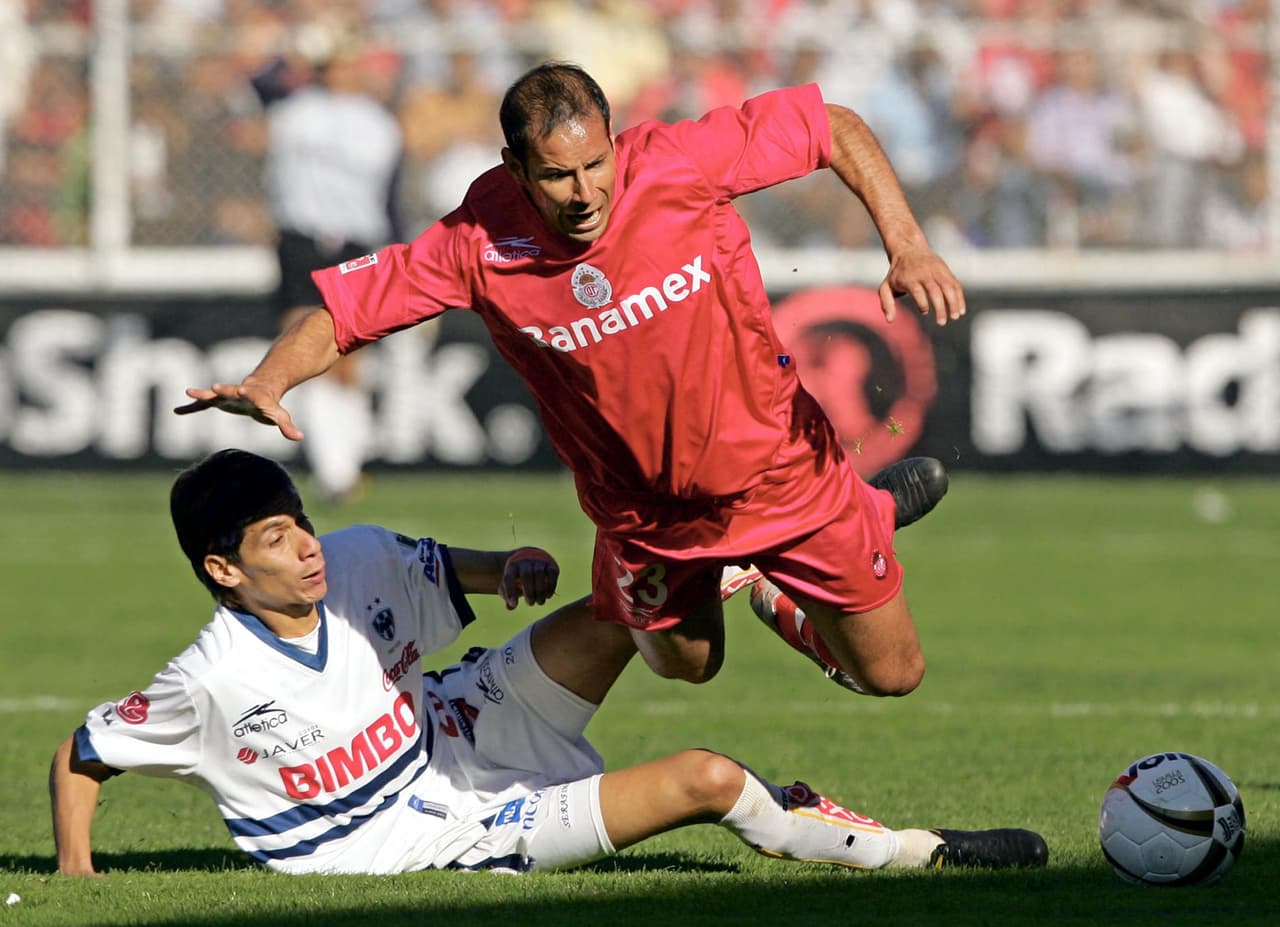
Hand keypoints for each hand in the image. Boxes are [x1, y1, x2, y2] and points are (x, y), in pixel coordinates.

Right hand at [173, 381, 303, 441]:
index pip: (253, 394)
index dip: (248, 393)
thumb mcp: (278, 415)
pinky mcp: (216, 401)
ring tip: (188, 392)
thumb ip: (287, 426)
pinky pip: (202, 404)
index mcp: (255, 395)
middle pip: (231, 390)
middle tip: (214, 387)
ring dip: (202, 394)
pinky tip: (176, 411)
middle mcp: (238, 392)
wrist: (257, 388)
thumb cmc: (269, 404)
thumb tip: (299, 437)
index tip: (243, 389)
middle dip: (223, 389)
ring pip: (213, 394)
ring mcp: (225, 395)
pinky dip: (190, 407)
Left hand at [498, 547, 558, 608]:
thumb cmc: (519, 577)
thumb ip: (508, 596)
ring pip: (539, 574)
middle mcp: (525, 561)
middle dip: (529, 592)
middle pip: (526, 575)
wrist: (533, 559)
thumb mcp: (511, 584)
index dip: (510, 591)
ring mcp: (538, 561)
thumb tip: (510, 606)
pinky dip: (550, 587)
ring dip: (540, 591)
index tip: (514, 604)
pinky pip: (551, 574)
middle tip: (530, 603)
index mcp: (512, 565)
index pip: (509, 577)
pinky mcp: (550, 565)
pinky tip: (548, 596)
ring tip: (540, 602)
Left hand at [878, 247, 966, 326]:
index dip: (922, 302)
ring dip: (953, 303)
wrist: (909, 249)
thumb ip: (886, 303)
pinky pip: (955, 284)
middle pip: (934, 290)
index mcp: (909, 278)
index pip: (917, 291)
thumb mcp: (886, 286)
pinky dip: (959, 297)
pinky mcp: (945, 271)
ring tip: (955, 317)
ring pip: (948, 287)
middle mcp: (924, 273)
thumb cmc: (896, 274)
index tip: (924, 311)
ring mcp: (937, 271)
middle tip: (941, 323)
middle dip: (940, 307)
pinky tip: (961, 310)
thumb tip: (889, 320)